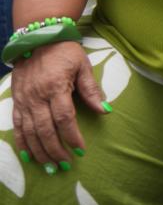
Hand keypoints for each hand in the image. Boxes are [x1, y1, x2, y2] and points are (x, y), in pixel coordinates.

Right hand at [11, 42, 107, 165]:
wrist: (38, 36)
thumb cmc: (64, 50)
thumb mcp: (82, 65)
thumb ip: (91, 89)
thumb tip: (104, 110)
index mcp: (56, 86)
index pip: (64, 118)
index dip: (72, 137)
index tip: (81, 150)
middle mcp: (37, 96)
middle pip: (45, 130)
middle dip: (56, 151)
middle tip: (66, 165)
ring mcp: (24, 100)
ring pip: (30, 133)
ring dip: (40, 152)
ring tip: (50, 167)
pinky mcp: (17, 101)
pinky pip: (17, 126)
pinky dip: (22, 143)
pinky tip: (29, 156)